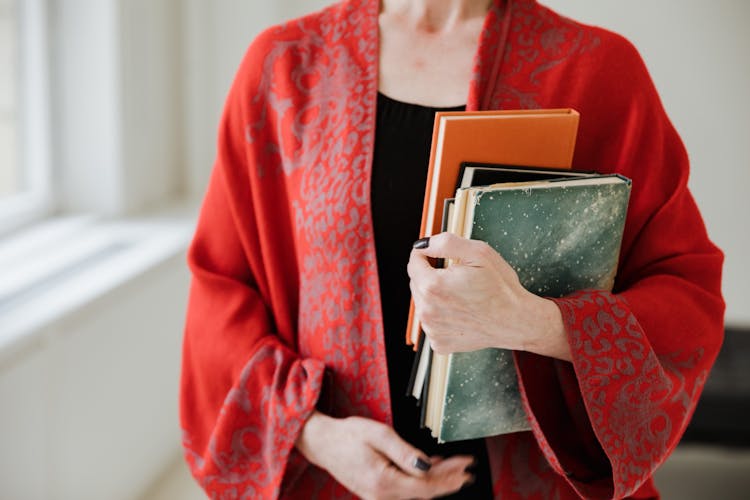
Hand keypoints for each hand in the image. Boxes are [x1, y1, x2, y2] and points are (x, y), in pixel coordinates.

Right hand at [295, 411, 473, 498]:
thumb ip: (405, 452)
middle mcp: (381, 494)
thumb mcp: (379, 434)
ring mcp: (378, 495)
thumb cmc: (347, 435)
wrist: (322, 442)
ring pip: (417, 492)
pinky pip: (405, 488)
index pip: (426, 485)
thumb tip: (427, 466)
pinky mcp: (376, 490)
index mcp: (384, 481)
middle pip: (425, 492)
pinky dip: (422, 480)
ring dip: (438, 481)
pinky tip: (431, 468)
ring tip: (456, 469)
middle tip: (468, 470)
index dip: (450, 477)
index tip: (466, 465)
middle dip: (449, 480)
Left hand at [408, 232, 570, 360]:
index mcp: (432, 286)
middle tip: (459, 278)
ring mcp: (432, 329)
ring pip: (423, 303)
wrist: (516, 321)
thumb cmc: (501, 288)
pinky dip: (442, 316)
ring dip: (436, 296)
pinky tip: (461, 313)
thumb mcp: (478, 252)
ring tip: (462, 297)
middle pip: (417, 283)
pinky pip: (432, 322)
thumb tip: (422, 244)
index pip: (414, 262)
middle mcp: (427, 310)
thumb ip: (445, 243)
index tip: (439, 256)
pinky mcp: (439, 342)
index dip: (426, 255)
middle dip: (432, 276)